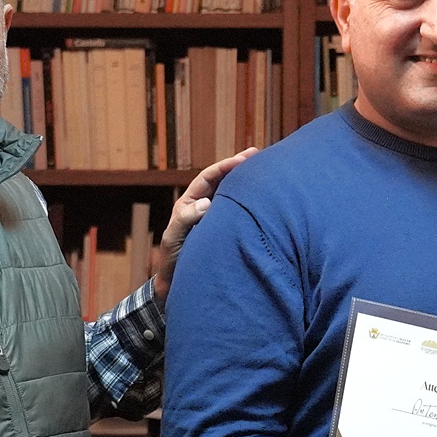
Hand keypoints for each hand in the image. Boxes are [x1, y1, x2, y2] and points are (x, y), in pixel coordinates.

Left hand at [153, 147, 256, 305]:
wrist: (177, 282)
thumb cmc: (173, 261)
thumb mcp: (174, 239)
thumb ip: (186, 220)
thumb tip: (206, 202)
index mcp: (188, 203)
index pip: (208, 178)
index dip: (225, 166)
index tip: (243, 159)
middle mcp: (202, 206)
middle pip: (222, 180)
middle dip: (238, 166)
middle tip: (257, 153)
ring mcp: (213, 217)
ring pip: (230, 194)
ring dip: (245, 182)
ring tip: (263, 170)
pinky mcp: (223, 229)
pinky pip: (236, 212)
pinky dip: (248, 202)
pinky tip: (261, 199)